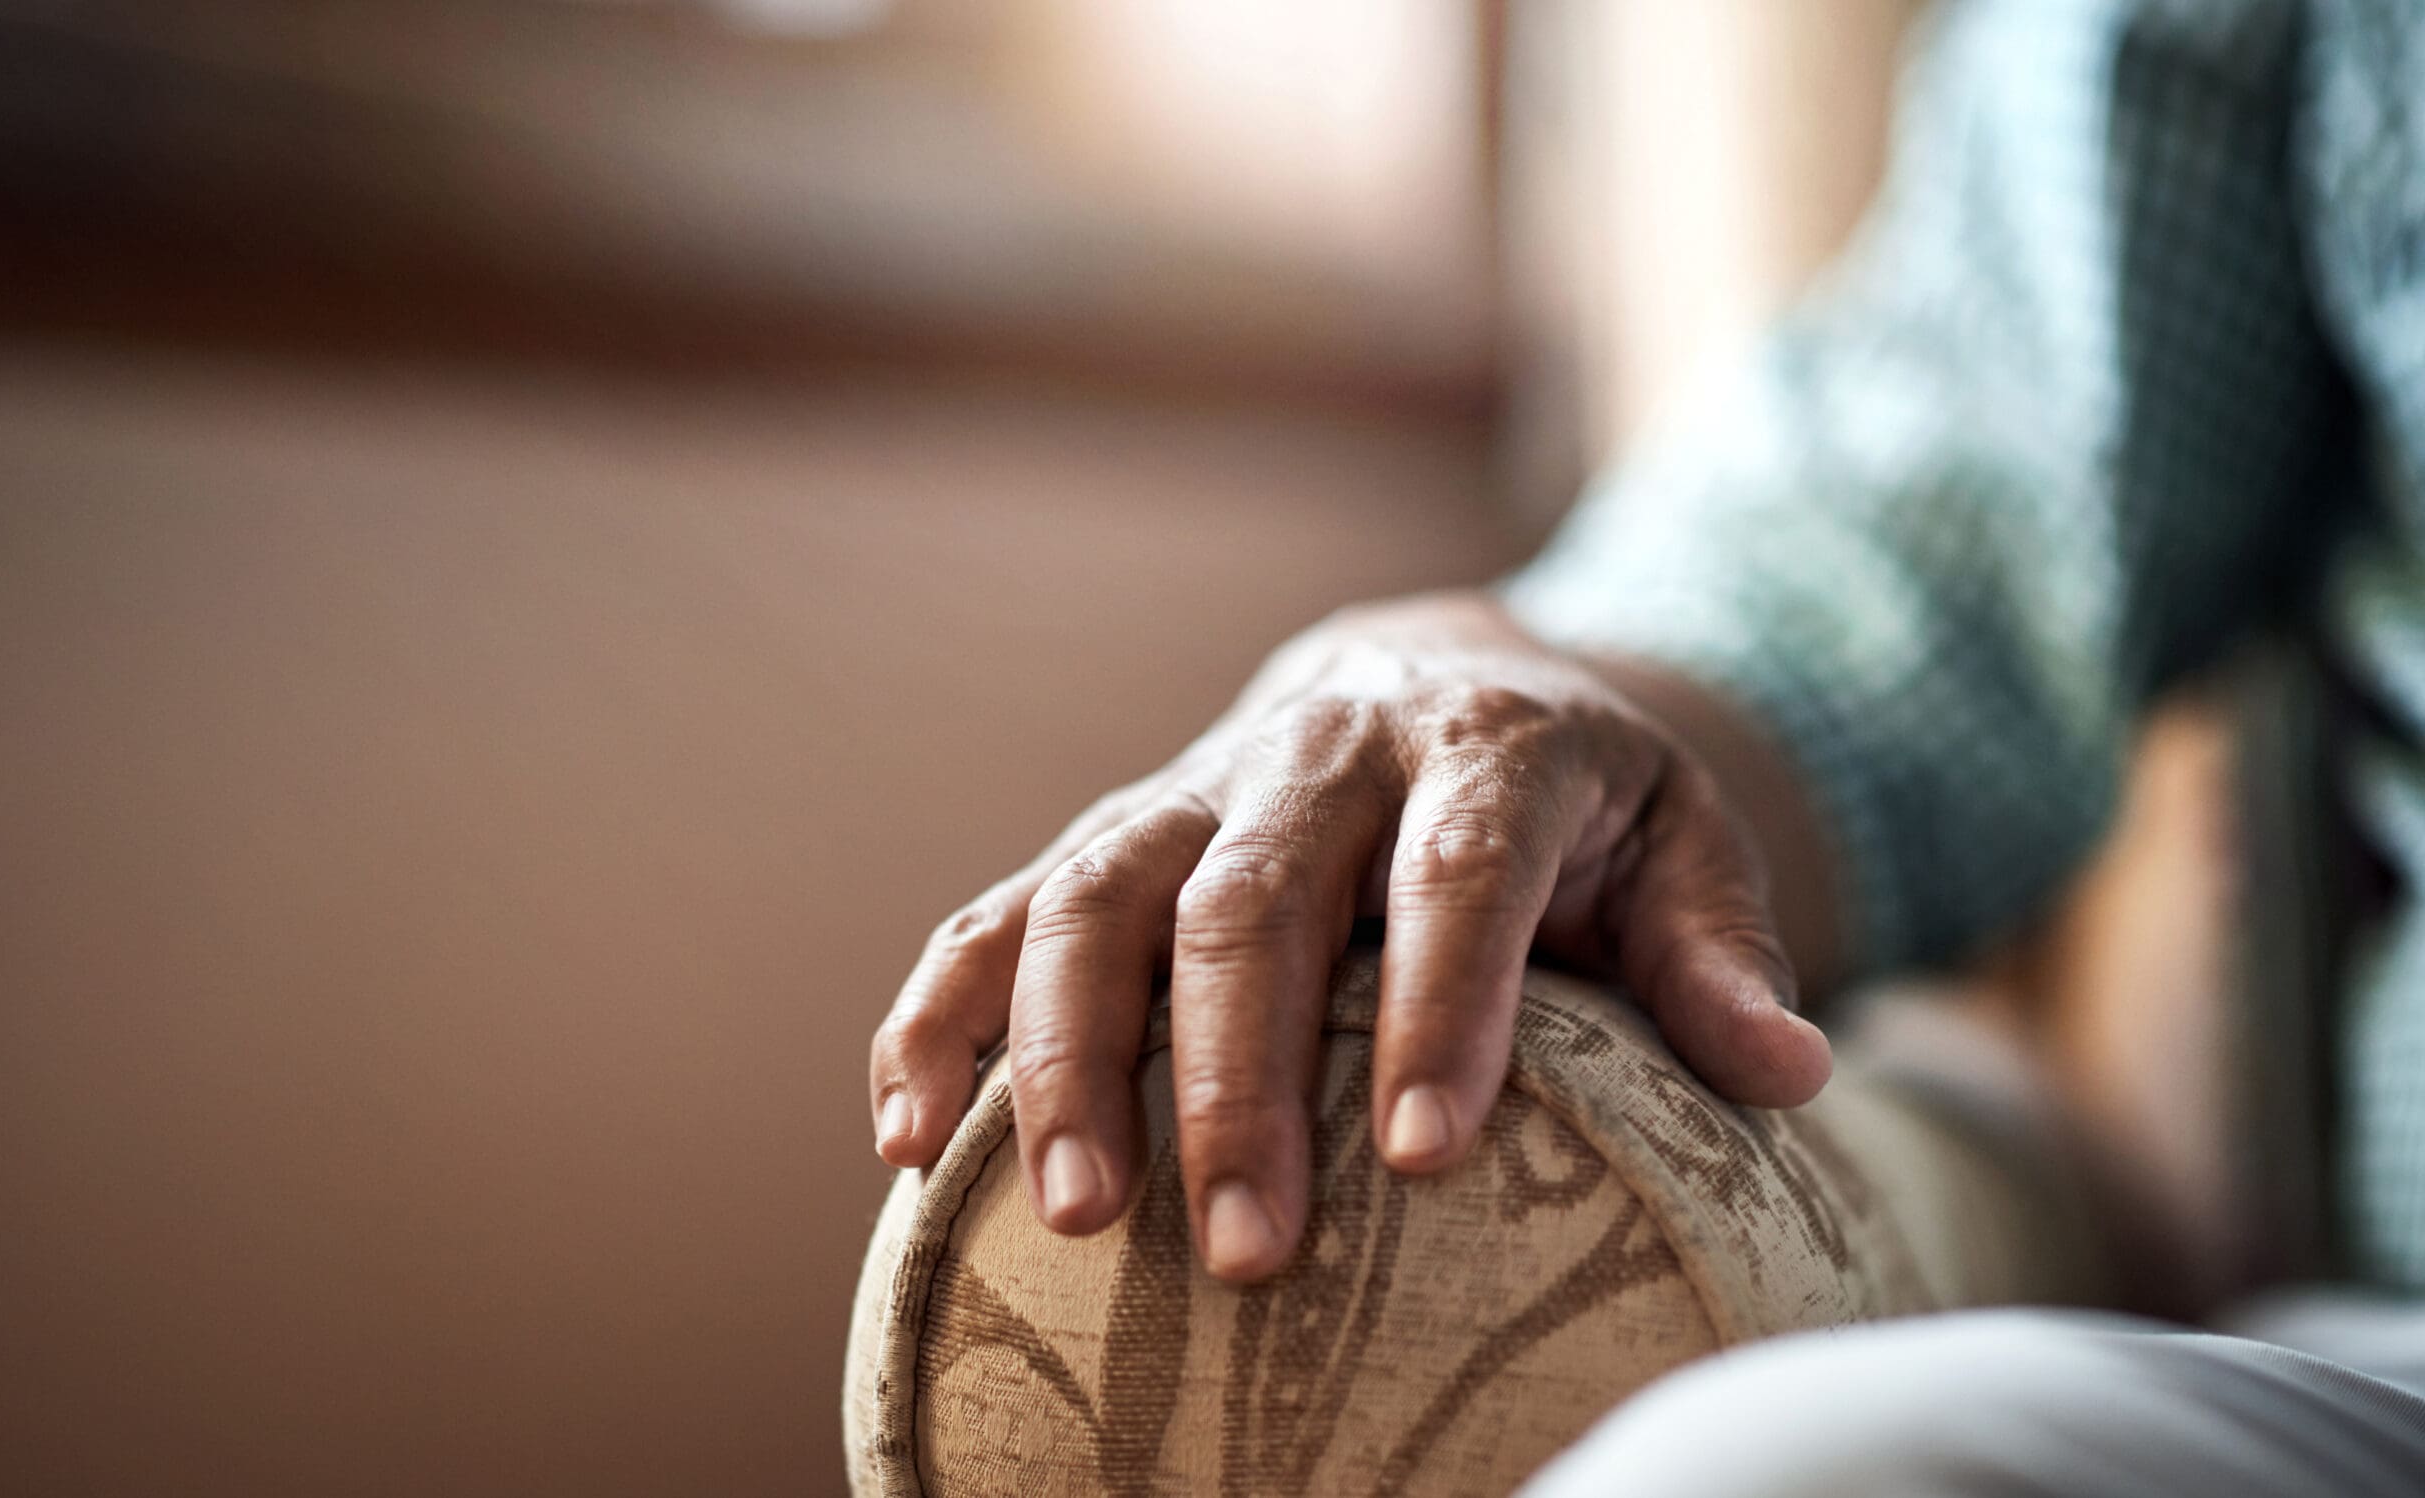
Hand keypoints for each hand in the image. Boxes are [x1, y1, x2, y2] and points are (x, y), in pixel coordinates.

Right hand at [867, 590, 1831, 1281]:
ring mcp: (1194, 787)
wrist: (1432, 682)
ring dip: (1067, 1054)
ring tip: (1074, 1214)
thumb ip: (1719, 951)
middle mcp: (1319, 750)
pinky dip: (942, 1015)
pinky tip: (910, 1139)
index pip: (1455, 866)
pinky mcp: (1112, 835)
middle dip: (1236, 1074)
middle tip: (1243, 1249)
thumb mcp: (1680, 846)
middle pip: (1254, 896)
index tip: (1424, 1157)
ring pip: (1098, 893)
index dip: (1439, 1003)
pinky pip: (999, 910)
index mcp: (1479, 743)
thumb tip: (1790, 1076)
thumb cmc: (1573, 806)